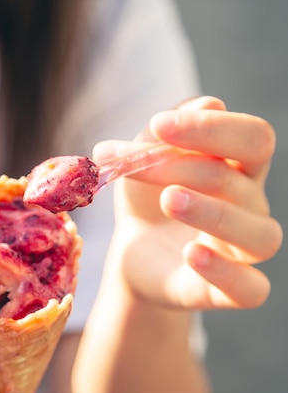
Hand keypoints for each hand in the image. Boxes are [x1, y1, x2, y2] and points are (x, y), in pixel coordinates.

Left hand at [92, 97, 282, 308]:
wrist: (132, 252)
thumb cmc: (146, 198)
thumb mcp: (142, 160)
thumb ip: (165, 133)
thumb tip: (211, 101)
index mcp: (238, 168)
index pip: (254, 138)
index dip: (213, 128)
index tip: (161, 124)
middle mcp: (249, 207)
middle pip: (239, 183)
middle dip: (185, 167)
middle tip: (135, 166)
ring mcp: (239, 251)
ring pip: (260, 236)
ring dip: (214, 214)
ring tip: (170, 200)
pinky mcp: (223, 291)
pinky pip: (252, 290)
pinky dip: (227, 272)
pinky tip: (191, 254)